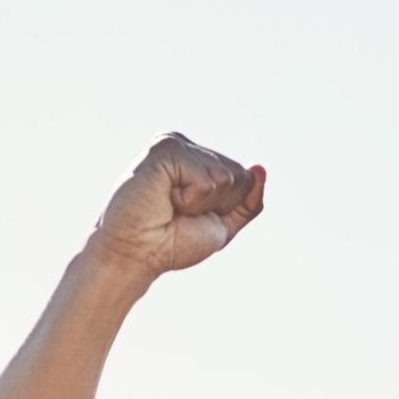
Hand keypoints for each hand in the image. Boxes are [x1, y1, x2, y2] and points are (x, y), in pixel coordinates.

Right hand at [86, 131, 266, 281]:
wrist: (137, 254)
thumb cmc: (172, 243)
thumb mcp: (221, 225)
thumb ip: (247, 202)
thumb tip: (260, 168)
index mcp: (198, 159)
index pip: (244, 179)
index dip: (226, 208)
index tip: (192, 216)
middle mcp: (187, 146)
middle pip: (239, 176)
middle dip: (217, 206)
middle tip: (180, 212)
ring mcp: (176, 143)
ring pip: (225, 178)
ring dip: (201, 204)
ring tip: (171, 205)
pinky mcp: (166, 148)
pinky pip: (207, 180)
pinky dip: (191, 200)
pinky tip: (165, 198)